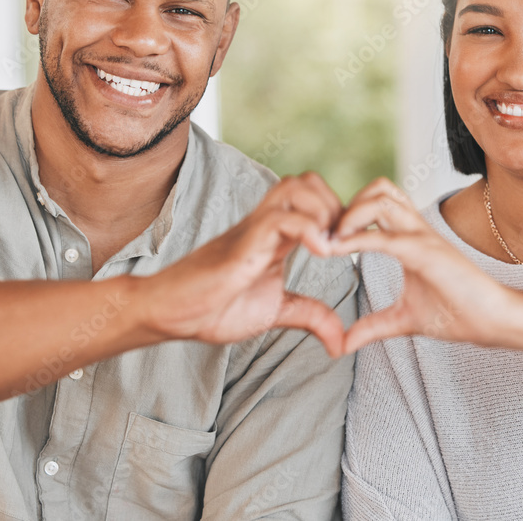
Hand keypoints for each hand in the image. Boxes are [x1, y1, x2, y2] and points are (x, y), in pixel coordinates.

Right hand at [147, 172, 346, 356]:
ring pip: (295, 188)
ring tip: (332, 247)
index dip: (339, 213)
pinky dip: (309, 230)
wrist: (170, 313)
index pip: (313, 197)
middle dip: (336, 205)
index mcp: (276, 235)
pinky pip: (280, 219)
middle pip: (307, 181)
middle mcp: (266, 225)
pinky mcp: (242, 245)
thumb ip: (310, 317)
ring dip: (324, 212)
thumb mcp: (275, 312)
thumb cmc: (214, 308)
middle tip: (343, 242)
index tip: (351, 245)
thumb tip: (341, 342)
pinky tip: (321, 254)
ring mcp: (253, 230)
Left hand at [330, 178, 518, 353]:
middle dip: (347, 205)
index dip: (349, 212)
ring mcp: (423, 238)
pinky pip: (386, 237)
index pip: (378, 202)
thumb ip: (372, 327)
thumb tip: (342, 344)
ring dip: (349, 215)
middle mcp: (418, 229)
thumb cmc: (458, 315)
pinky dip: (356, 240)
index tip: (325, 239)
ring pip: (381, 199)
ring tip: (331, 241)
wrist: (496, 322)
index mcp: (413, 237)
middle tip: (326, 235)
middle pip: (379, 189)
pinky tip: (337, 251)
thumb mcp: (403, 320)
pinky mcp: (427, 253)